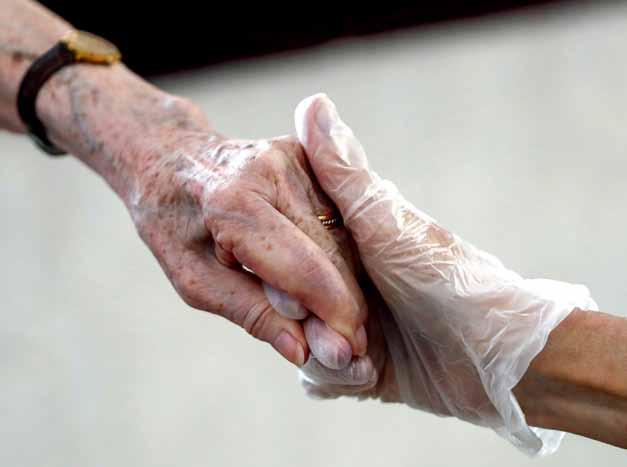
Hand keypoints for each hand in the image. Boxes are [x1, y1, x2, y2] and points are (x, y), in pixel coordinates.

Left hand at [128, 128, 370, 365]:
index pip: (302, 266)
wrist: (168, 158)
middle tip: (348, 345)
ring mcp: (294, 155)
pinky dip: (338, 251)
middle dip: (345, 303)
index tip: (349, 351)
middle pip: (331, 250)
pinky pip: (337, 214)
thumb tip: (304, 350)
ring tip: (334, 315)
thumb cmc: (174, 224)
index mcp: (233, 201)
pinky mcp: (308, 154)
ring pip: (342, 233)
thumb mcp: (195, 280)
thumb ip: (251, 313)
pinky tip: (330, 276)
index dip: (332, 312)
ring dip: (345, 279)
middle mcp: (271, 169)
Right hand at [294, 94, 596, 454]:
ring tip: (363, 361)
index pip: (283, 251)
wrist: (497, 359)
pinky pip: (323, 376)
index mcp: (345, 244)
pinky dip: (336, 381)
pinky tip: (363, 377)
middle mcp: (343, 283)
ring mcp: (352, 326)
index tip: (292, 292)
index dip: (278, 273)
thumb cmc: (445, 281)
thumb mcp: (385, 224)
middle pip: (288, 303)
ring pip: (301, 344)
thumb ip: (342, 173)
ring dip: (326, 361)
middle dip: (304, 327)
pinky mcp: (362, 365)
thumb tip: (312, 102)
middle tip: (342, 338)